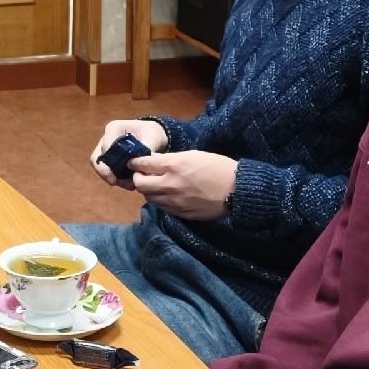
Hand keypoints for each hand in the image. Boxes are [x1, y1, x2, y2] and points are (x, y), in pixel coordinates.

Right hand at [88, 118, 170, 183]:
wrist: (153, 135)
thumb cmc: (151, 133)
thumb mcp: (152, 138)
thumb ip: (147, 149)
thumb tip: (141, 165)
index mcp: (114, 128)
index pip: (106, 145)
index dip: (110, 160)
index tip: (118, 172)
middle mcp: (106, 138)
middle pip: (97, 157)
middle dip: (104, 172)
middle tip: (114, 182)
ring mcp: (107, 150)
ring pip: (101, 166)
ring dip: (112, 177)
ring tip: (129, 185)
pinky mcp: (110, 160)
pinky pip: (108, 171)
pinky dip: (118, 179)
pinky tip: (130, 184)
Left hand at [126, 148, 240, 220]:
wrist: (236, 191)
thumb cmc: (218, 167)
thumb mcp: (193, 155)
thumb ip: (171, 159)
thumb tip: (154, 162)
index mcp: (173, 165)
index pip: (142, 164)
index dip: (135, 162)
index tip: (133, 161)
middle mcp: (169, 184)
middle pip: (139, 183)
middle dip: (138, 177)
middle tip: (143, 174)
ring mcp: (174, 201)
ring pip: (148, 196)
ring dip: (148, 190)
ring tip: (156, 184)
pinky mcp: (179, 213)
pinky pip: (161, 206)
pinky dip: (160, 199)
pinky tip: (167, 194)